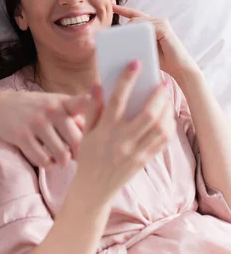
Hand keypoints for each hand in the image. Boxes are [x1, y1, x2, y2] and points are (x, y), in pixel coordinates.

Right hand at [0, 89, 90, 166]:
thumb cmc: (33, 108)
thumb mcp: (54, 104)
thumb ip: (74, 115)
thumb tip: (91, 133)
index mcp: (62, 101)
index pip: (82, 103)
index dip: (95, 105)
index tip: (101, 110)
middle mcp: (51, 110)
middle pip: (78, 142)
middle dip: (76, 153)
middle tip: (70, 154)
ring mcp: (37, 123)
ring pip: (62, 156)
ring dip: (60, 161)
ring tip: (55, 155)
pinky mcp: (22, 136)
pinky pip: (43, 161)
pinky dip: (45, 164)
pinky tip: (42, 156)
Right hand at [75, 61, 175, 203]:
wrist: (93, 189)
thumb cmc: (88, 156)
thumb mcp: (85, 132)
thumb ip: (92, 109)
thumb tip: (97, 85)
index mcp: (105, 130)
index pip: (118, 99)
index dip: (127, 79)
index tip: (135, 64)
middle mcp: (122, 141)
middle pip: (148, 114)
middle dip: (158, 95)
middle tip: (163, 81)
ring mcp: (136, 153)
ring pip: (160, 128)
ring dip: (167, 110)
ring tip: (167, 97)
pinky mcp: (144, 161)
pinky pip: (162, 142)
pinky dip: (168, 126)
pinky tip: (167, 115)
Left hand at [112, 4, 198, 81]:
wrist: (179, 68)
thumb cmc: (162, 60)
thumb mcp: (144, 48)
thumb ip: (134, 42)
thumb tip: (118, 41)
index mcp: (151, 25)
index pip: (134, 14)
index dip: (123, 9)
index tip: (112, 6)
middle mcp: (157, 21)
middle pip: (135, 18)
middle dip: (125, 26)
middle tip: (115, 35)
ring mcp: (161, 23)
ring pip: (140, 22)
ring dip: (131, 31)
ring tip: (123, 40)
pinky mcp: (164, 29)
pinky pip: (148, 28)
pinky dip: (140, 34)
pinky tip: (136, 41)